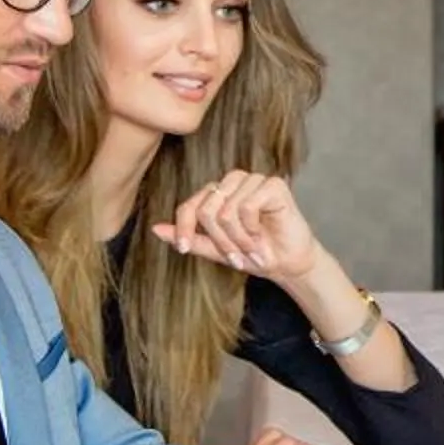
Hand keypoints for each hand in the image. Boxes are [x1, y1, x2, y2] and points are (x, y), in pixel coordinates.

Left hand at [155, 170, 323, 284]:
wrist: (287, 263)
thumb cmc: (255, 254)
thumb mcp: (216, 250)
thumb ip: (189, 237)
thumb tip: (156, 229)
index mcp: (218, 193)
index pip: (189, 205)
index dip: (183, 228)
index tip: (183, 248)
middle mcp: (234, 181)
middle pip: (206, 210)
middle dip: (221, 241)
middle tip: (237, 256)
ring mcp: (254, 180)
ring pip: (226, 211)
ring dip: (239, 238)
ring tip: (253, 247)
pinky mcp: (273, 185)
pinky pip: (247, 206)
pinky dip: (252, 227)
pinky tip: (263, 232)